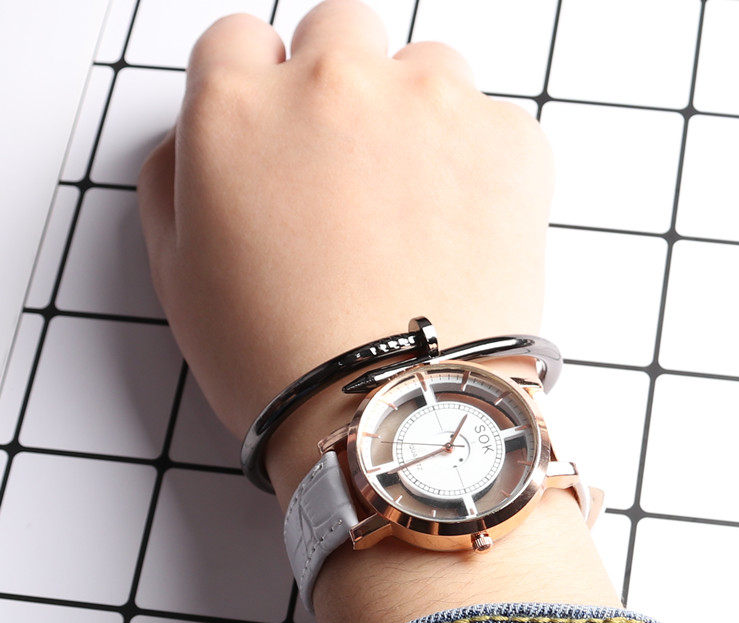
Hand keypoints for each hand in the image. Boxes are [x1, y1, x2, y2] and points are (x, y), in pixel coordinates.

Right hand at [137, 0, 553, 505]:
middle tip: (351, 170)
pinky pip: (493, 124)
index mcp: (238, 108)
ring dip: (416, 119)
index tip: (280, 136)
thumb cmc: (283, 362)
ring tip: (414, 212)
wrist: (392, 413)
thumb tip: (196, 138)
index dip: (259, 93)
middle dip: (339, 87)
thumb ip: (175, 178)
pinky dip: (480, 165)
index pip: (239, 44)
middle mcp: (333, 83)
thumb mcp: (178, 277)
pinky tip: (461, 233)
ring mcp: (430, 105)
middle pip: (338, 31)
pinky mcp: (508, 142)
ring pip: (426, 69)